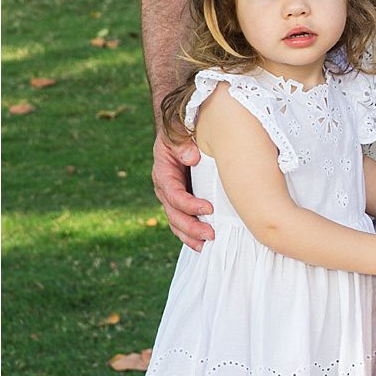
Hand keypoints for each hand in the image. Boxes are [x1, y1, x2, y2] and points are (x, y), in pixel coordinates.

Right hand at [153, 131, 214, 250]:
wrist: (182, 131)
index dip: (189, 203)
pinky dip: (190, 235)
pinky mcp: (181, 202)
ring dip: (190, 235)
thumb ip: (183, 142)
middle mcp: (165, 187)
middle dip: (191, 226)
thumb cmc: (184, 131)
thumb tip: (191, 157)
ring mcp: (171, 197)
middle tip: (211, 234)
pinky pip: (181, 222)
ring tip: (207, 244)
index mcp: (164, 171)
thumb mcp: (180, 131)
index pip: (173, 192)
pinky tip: (202, 245)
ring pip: (176, 221)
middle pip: (173, 213)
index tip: (209, 208)